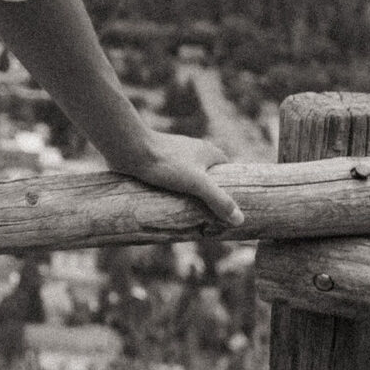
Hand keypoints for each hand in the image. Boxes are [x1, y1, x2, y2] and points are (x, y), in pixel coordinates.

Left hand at [116, 130, 245, 228]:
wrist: (129, 149)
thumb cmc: (165, 163)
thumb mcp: (197, 184)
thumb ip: (219, 200)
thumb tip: (240, 220)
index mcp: (208, 151)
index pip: (227, 170)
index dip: (230, 187)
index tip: (230, 206)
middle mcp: (194, 150)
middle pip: (209, 175)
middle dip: (210, 193)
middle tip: (212, 215)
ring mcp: (176, 155)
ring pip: (190, 177)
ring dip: (191, 192)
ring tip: (192, 213)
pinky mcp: (159, 161)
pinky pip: (173, 178)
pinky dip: (176, 189)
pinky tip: (172, 203)